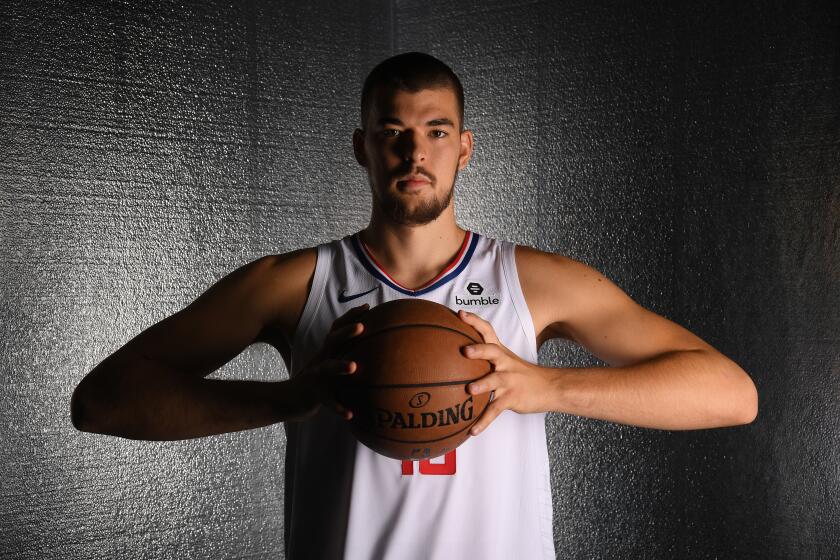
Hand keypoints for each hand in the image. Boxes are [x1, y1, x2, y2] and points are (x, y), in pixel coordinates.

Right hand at [290, 303, 367, 420]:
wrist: (289, 399)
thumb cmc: (316, 380)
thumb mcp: (328, 362)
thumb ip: (343, 352)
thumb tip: (370, 345)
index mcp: (327, 351)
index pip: (337, 329)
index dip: (351, 317)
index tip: (367, 307)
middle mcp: (321, 359)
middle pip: (332, 341)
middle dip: (346, 332)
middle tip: (362, 327)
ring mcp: (317, 377)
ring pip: (327, 369)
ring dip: (340, 367)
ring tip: (354, 367)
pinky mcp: (315, 395)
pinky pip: (328, 402)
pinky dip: (338, 407)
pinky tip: (350, 414)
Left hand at [458, 310, 552, 434]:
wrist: (550, 387)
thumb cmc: (522, 374)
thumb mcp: (507, 360)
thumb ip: (487, 356)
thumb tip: (459, 353)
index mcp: (501, 353)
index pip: (488, 331)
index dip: (474, 321)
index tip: (460, 314)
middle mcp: (505, 363)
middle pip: (492, 351)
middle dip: (479, 350)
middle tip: (465, 351)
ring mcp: (509, 381)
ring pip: (494, 381)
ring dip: (482, 385)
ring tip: (469, 390)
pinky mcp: (512, 398)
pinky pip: (495, 410)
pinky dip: (483, 421)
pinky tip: (472, 431)